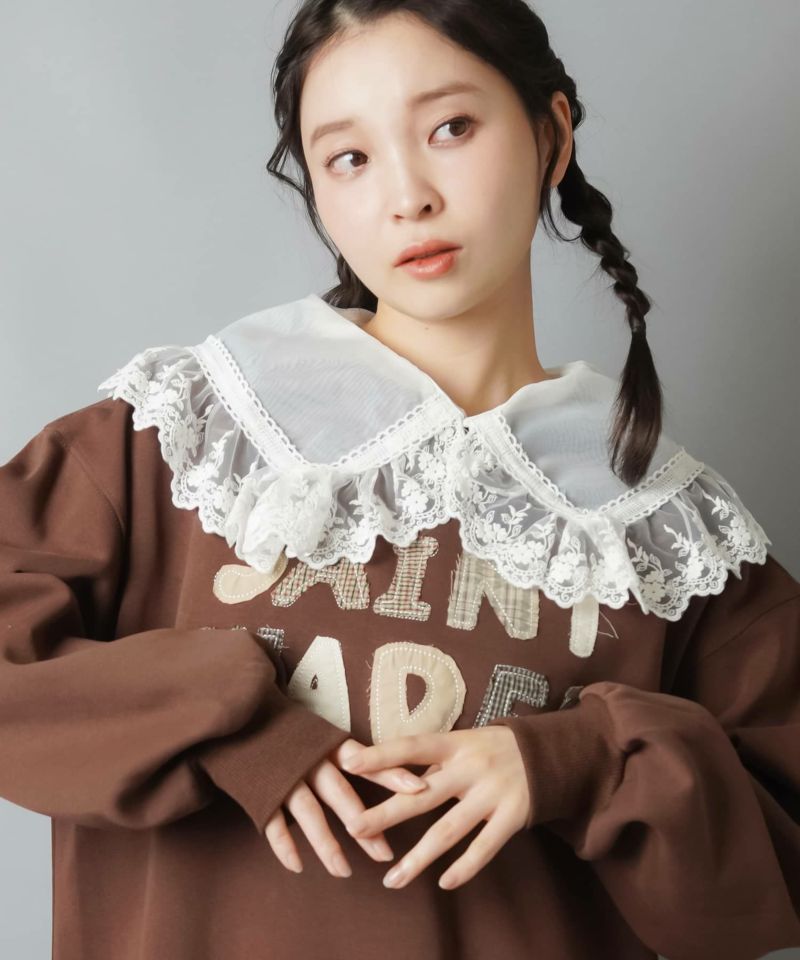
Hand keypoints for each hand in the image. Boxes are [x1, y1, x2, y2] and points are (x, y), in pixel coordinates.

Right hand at [264, 737, 429, 877]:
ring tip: (344, 872)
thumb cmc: (287, 730)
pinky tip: (298, 867)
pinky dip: (285, 847)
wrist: (238, 719)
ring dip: (327, 845)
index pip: (365, 760)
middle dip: (365, 825)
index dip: (391, 774)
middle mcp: (308, 760)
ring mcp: (283, 777)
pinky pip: (273, 824)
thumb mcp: (318, 734)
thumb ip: (345, 753)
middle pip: (341, 794)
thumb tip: (387, 769)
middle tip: (386, 854)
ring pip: (309, 814)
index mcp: (326, 744)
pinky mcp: (260, 792)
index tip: (419, 789)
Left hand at [340, 726, 528, 889]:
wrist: (549, 753)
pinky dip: (464, 867)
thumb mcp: (464, 742)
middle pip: (422, 794)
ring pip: (448, 830)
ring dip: (418, 857)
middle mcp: (471, 767)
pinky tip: (443, 883)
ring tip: (391, 879)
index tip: (349, 764)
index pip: (412, 747)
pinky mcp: (512, 816)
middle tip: (353, 828)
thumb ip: (433, 761)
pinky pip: (484, 847)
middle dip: (386, 813)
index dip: (381, 755)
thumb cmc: (493, 748)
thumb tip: (391, 775)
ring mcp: (492, 793)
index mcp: (456, 743)